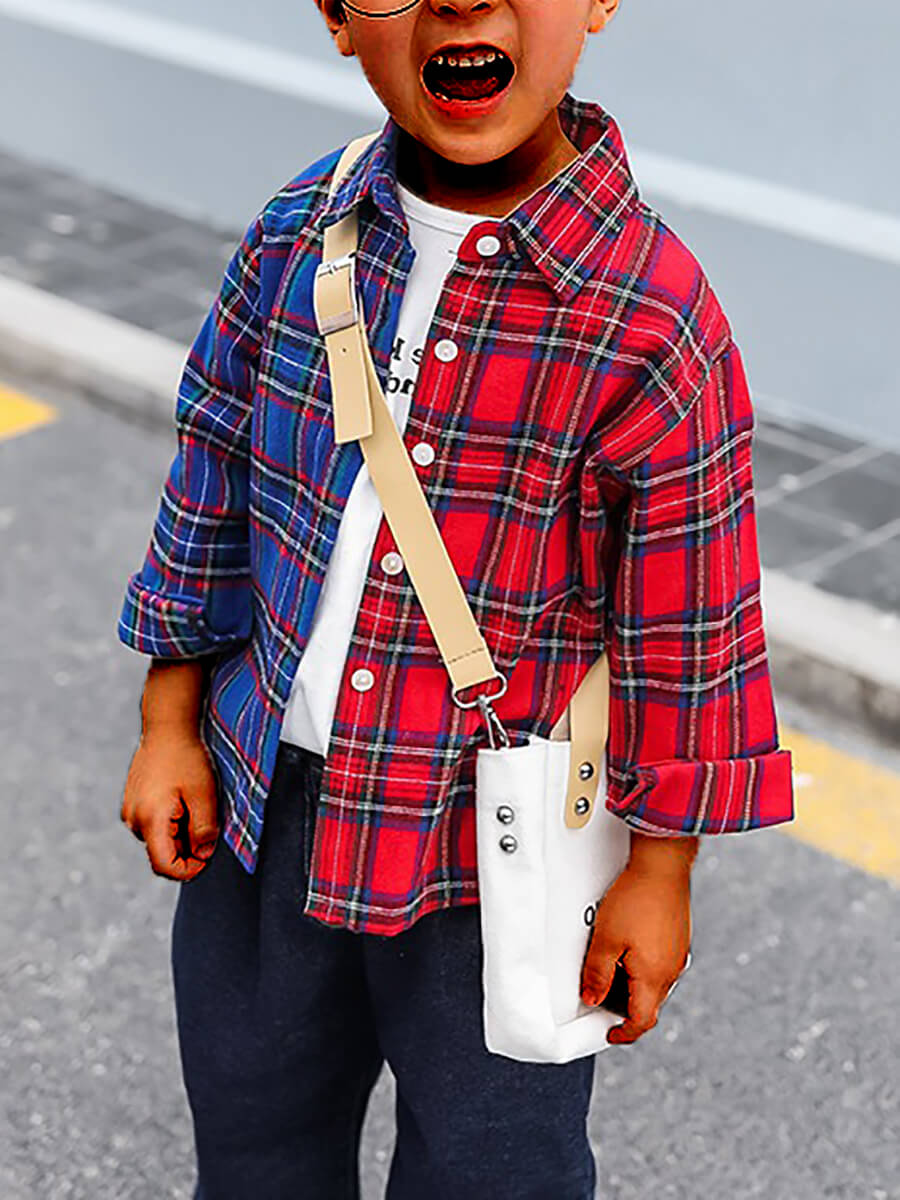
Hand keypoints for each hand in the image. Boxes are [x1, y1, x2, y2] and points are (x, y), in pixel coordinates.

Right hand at [120, 732, 219, 881]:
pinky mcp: (133, 803)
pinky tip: (183, 800)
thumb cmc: (186, 758)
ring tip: (194, 806)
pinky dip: (170, 822)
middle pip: (161, 854)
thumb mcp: (204, 794)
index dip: (187, 870)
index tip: (206, 859)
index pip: (164, 866)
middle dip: (186, 850)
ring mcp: (130, 811)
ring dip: (179, 835)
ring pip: (158, 840)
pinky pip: (153, 825)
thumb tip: (204, 854)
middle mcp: (134, 819)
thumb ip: (204, 829)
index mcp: (150, 820)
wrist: (168, 727)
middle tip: (207, 825)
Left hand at [579, 839, 693, 1043]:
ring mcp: (677, 953)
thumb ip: (597, 975)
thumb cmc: (636, 899)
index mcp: (654, 977)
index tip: (610, 1034)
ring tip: (609, 966)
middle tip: (600, 995)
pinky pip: (659, 963)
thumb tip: (592, 999)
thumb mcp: (605, 940)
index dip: (625, 1033)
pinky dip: (642, 966)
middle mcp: (671, 970)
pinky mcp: (678, 938)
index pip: (642, 1020)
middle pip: (648, 1003)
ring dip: (632, 984)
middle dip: (624, 1006)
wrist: (662, 866)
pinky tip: (626, 946)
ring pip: (653, 983)